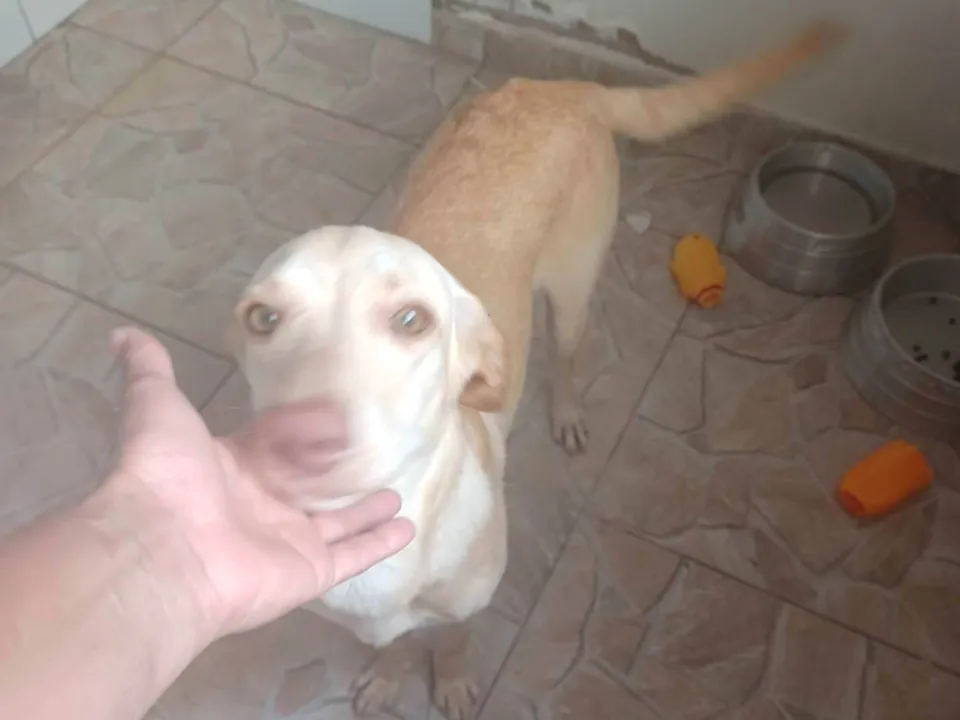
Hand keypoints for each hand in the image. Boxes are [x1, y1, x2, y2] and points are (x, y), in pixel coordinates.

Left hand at [99, 327, 413, 639]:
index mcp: (231, 470)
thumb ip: (150, 371)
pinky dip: (378, 545)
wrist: (164, 545)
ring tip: (395, 495)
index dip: (300, 429)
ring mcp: (286, 542)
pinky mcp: (309, 571)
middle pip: (308, 487)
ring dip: (364, 511)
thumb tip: (123, 335)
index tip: (333, 417)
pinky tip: (406, 529)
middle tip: (368, 457)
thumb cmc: (167, 472)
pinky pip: (352, 556)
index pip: (275, 445)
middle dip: (336, 474)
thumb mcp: (157, 407)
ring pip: (335, 524)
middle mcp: (260, 507)